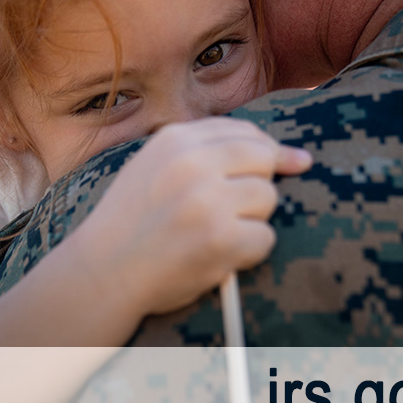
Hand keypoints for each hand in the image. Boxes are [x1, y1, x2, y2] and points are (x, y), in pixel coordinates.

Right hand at [71, 117, 311, 316]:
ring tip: (216, 233)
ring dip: (251, 220)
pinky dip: (248, 252)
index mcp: (175, 140)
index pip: (244, 132)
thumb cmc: (135, 220)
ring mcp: (207, 201)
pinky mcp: (220, 240)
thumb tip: (300, 157)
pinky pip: (265, 238)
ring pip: (268, 199)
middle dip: (257, 185)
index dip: (265, 152)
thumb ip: (213, 152)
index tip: (277, 168)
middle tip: (232, 209)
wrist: (103, 270)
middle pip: (264, 160)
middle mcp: (192, 164)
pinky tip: (218, 256)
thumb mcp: (157, 166)